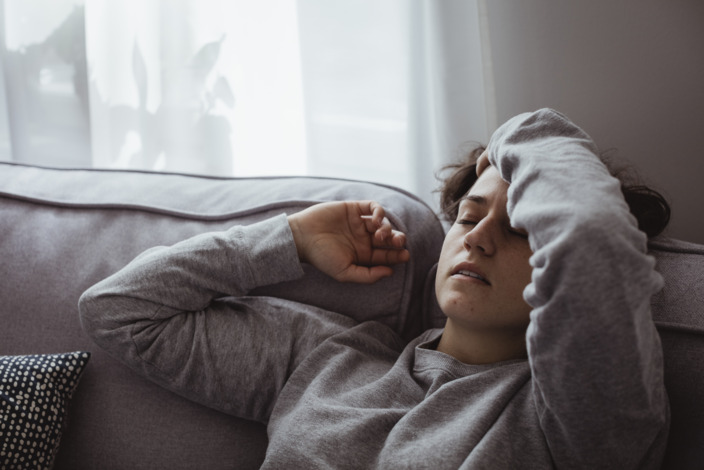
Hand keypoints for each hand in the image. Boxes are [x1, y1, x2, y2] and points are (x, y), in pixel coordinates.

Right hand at [287, 201, 409, 283]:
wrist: (302, 237)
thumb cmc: (322, 258)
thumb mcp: (345, 273)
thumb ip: (368, 275)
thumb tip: (390, 272)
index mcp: (363, 255)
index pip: (386, 255)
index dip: (398, 255)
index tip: (405, 256)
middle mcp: (363, 239)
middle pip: (388, 238)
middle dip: (397, 240)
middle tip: (400, 243)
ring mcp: (359, 223)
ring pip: (382, 223)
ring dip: (387, 228)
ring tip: (380, 235)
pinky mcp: (353, 208)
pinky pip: (372, 207)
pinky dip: (379, 212)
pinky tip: (376, 220)